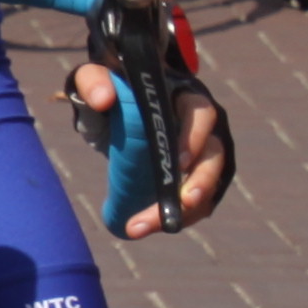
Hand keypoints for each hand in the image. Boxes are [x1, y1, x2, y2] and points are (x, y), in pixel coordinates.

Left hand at [66, 59, 236, 237]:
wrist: (119, 112)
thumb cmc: (113, 92)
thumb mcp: (96, 80)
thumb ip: (93, 82)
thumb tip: (104, 99)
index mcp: (184, 97)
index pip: (201, 113)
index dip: (195, 138)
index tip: (179, 163)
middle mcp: (204, 127)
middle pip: (214, 155)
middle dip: (203, 181)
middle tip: (185, 202)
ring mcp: (204, 155)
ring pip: (208, 185)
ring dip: (186, 210)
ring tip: (152, 226)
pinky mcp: (197, 179)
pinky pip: (197, 203)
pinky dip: (176, 218)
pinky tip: (147, 227)